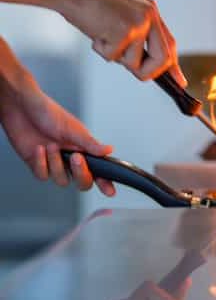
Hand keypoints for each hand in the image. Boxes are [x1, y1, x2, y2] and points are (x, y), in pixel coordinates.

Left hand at [0, 40, 114, 194]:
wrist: (22, 109)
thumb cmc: (48, 113)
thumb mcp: (73, 129)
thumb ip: (90, 144)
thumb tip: (109, 150)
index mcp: (84, 149)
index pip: (99, 169)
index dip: (105, 181)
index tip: (110, 190)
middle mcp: (71, 158)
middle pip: (83, 181)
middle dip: (81, 173)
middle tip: (76, 159)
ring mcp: (54, 162)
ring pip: (62, 180)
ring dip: (56, 164)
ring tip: (51, 145)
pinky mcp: (37, 164)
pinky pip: (42, 175)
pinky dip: (41, 163)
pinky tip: (39, 149)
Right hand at [60, 0, 185, 84]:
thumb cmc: (91, 7)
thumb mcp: (122, 18)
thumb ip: (138, 38)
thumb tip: (146, 66)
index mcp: (151, 11)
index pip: (170, 43)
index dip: (173, 66)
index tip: (179, 82)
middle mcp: (150, 15)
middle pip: (163, 58)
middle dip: (148, 72)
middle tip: (136, 73)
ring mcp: (138, 22)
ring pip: (134, 62)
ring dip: (115, 57)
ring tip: (103, 37)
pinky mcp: (124, 30)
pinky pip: (114, 57)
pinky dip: (101, 51)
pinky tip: (95, 33)